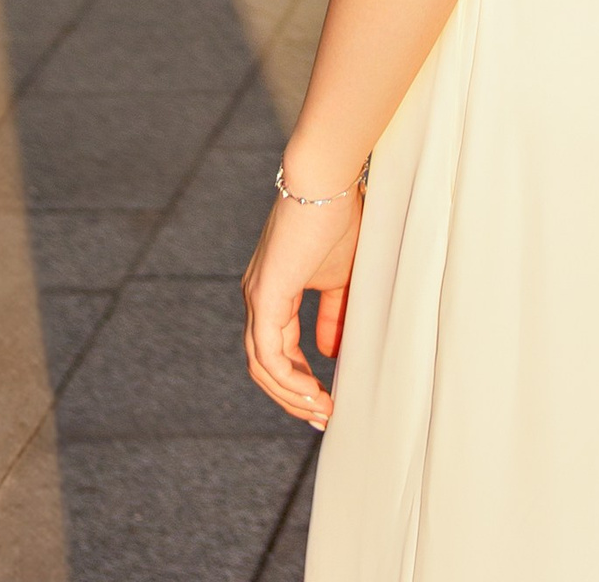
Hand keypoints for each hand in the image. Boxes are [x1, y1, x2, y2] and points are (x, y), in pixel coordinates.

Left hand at [241, 181, 361, 427]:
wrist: (326, 180)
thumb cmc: (338, 218)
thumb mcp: (342, 276)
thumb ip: (334, 314)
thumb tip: (332, 353)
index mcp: (271, 292)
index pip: (277, 350)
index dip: (299, 380)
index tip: (327, 402)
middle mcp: (256, 298)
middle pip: (264, 365)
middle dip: (294, 397)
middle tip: (324, 418)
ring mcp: (257, 297)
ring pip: (262, 366)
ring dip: (292, 395)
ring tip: (323, 412)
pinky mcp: (265, 295)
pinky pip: (269, 354)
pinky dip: (289, 378)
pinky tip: (314, 392)